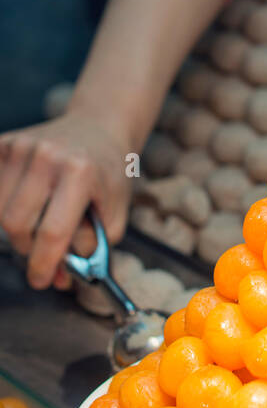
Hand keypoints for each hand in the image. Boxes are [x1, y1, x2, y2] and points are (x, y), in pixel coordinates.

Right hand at [0, 112, 132, 290]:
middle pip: (16, 224)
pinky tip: (24, 202)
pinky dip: (4, 204)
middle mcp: (48, 155)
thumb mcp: (114, 214)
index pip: (51, 232)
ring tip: (38, 220)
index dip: (43, 264)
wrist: (99, 128)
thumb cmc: (107, 174)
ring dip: (15, 227)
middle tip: (43, 247)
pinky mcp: (5, 143)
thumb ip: (90, 249)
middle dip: (28, 247)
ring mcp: (22, 146)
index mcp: (80, 172)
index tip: (41, 280)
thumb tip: (57, 277)